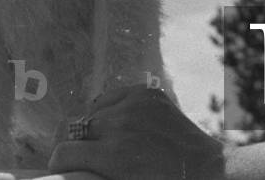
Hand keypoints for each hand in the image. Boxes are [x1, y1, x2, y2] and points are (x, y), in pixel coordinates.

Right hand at [48, 85, 225, 179]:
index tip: (63, 169)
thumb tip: (74, 172)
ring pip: (91, 111)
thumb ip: (95, 177)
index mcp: (112, 155)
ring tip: (104, 140)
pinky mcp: (145, 93)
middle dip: (74, 144)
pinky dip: (110, 110)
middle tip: (82, 155)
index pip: (62, 153)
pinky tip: (120, 123)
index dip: (59, 164)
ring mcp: (133, 104)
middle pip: (73, 129)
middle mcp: (119, 125)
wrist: (205, 168)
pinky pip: (112, 97)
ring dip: (93, 127)